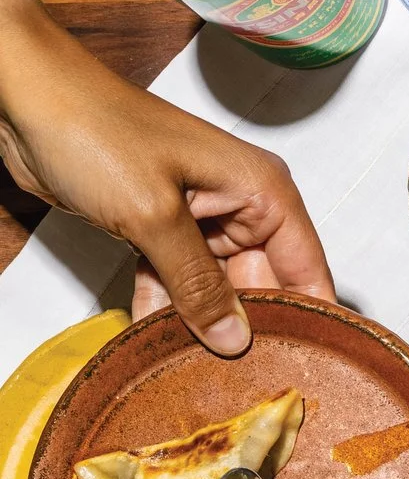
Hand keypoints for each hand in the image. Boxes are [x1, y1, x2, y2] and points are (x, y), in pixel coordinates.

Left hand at [0, 0, 331, 355]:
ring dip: (202, 324)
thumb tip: (234, 339)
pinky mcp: (159, 227)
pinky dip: (164, 307)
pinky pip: (175, 280)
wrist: (23, 94)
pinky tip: (155, 342)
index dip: (311, 322)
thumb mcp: (154, 216)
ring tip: (201, 371)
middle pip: (264, 286)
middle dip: (250, 330)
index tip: (306, 371)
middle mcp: (239, 205)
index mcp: (261, 191)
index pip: (309, 270)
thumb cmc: (94, 128)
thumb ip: (198, 283)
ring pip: (216, 289)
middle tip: (243, 383)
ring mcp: (198, 217)